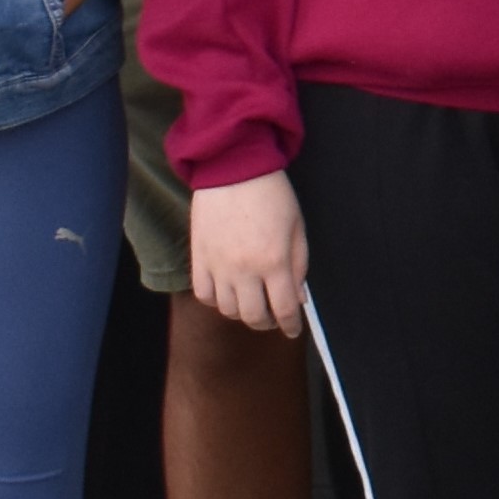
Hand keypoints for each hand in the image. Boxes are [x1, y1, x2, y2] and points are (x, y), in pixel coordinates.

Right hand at [189, 172, 310, 339]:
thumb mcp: (297, 229)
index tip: (293, 331)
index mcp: (274, 261)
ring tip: (251, 303)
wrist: (233, 168)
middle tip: (273, 317)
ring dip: (242, 313)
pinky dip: (216, 301)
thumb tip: (298, 299)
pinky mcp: (199, 258)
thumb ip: (299, 267)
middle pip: (254, 316)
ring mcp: (218, 265)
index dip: (291, 326)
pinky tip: (228, 292)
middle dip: (267, 323)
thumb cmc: (272, 195)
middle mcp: (244, 269)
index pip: (283, 309)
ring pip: (227, 310)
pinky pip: (204, 294)